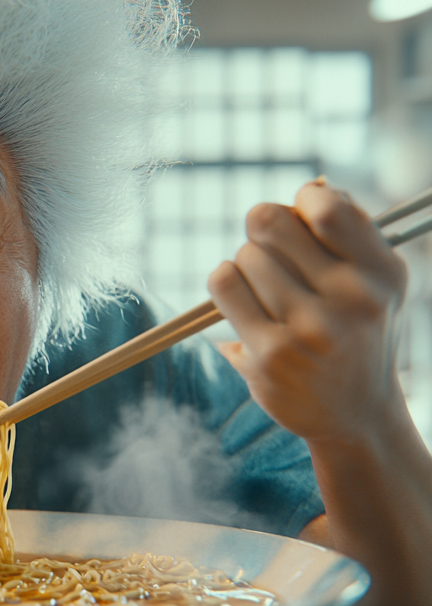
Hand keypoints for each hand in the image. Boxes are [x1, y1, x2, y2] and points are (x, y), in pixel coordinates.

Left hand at [207, 182, 407, 444]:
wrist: (357, 414)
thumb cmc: (358, 331)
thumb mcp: (376, 281)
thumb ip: (349, 231)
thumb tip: (309, 190)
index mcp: (381, 271)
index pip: (325, 206)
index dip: (299, 205)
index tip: (300, 224)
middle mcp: (352, 299)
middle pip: (269, 223)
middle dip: (262, 233)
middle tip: (271, 254)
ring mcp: (310, 329)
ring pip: (242, 257)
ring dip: (243, 267)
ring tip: (265, 291)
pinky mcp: (270, 354)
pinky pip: (224, 287)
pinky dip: (225, 286)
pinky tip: (241, 302)